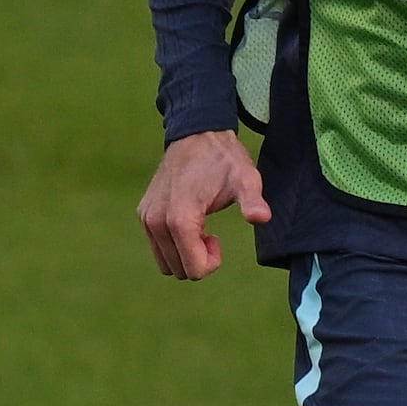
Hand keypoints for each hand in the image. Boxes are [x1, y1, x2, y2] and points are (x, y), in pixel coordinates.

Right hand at [139, 130, 269, 279]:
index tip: (218, 238)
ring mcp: (147, 218)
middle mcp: (156, 221)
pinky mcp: (144, 215)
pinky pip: (158, 248)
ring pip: (166, 263)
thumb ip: (253, 201)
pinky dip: (174, 245)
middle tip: (210, 233)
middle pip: (179, 270)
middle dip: (198, 259)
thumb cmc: (222, 159)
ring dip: (185, 254)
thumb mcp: (245, 179)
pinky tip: (187, 223)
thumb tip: (262, 217)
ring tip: (199, 229)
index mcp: (179, 218)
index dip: (212, 261)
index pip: (193, 269)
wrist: (196, 135)